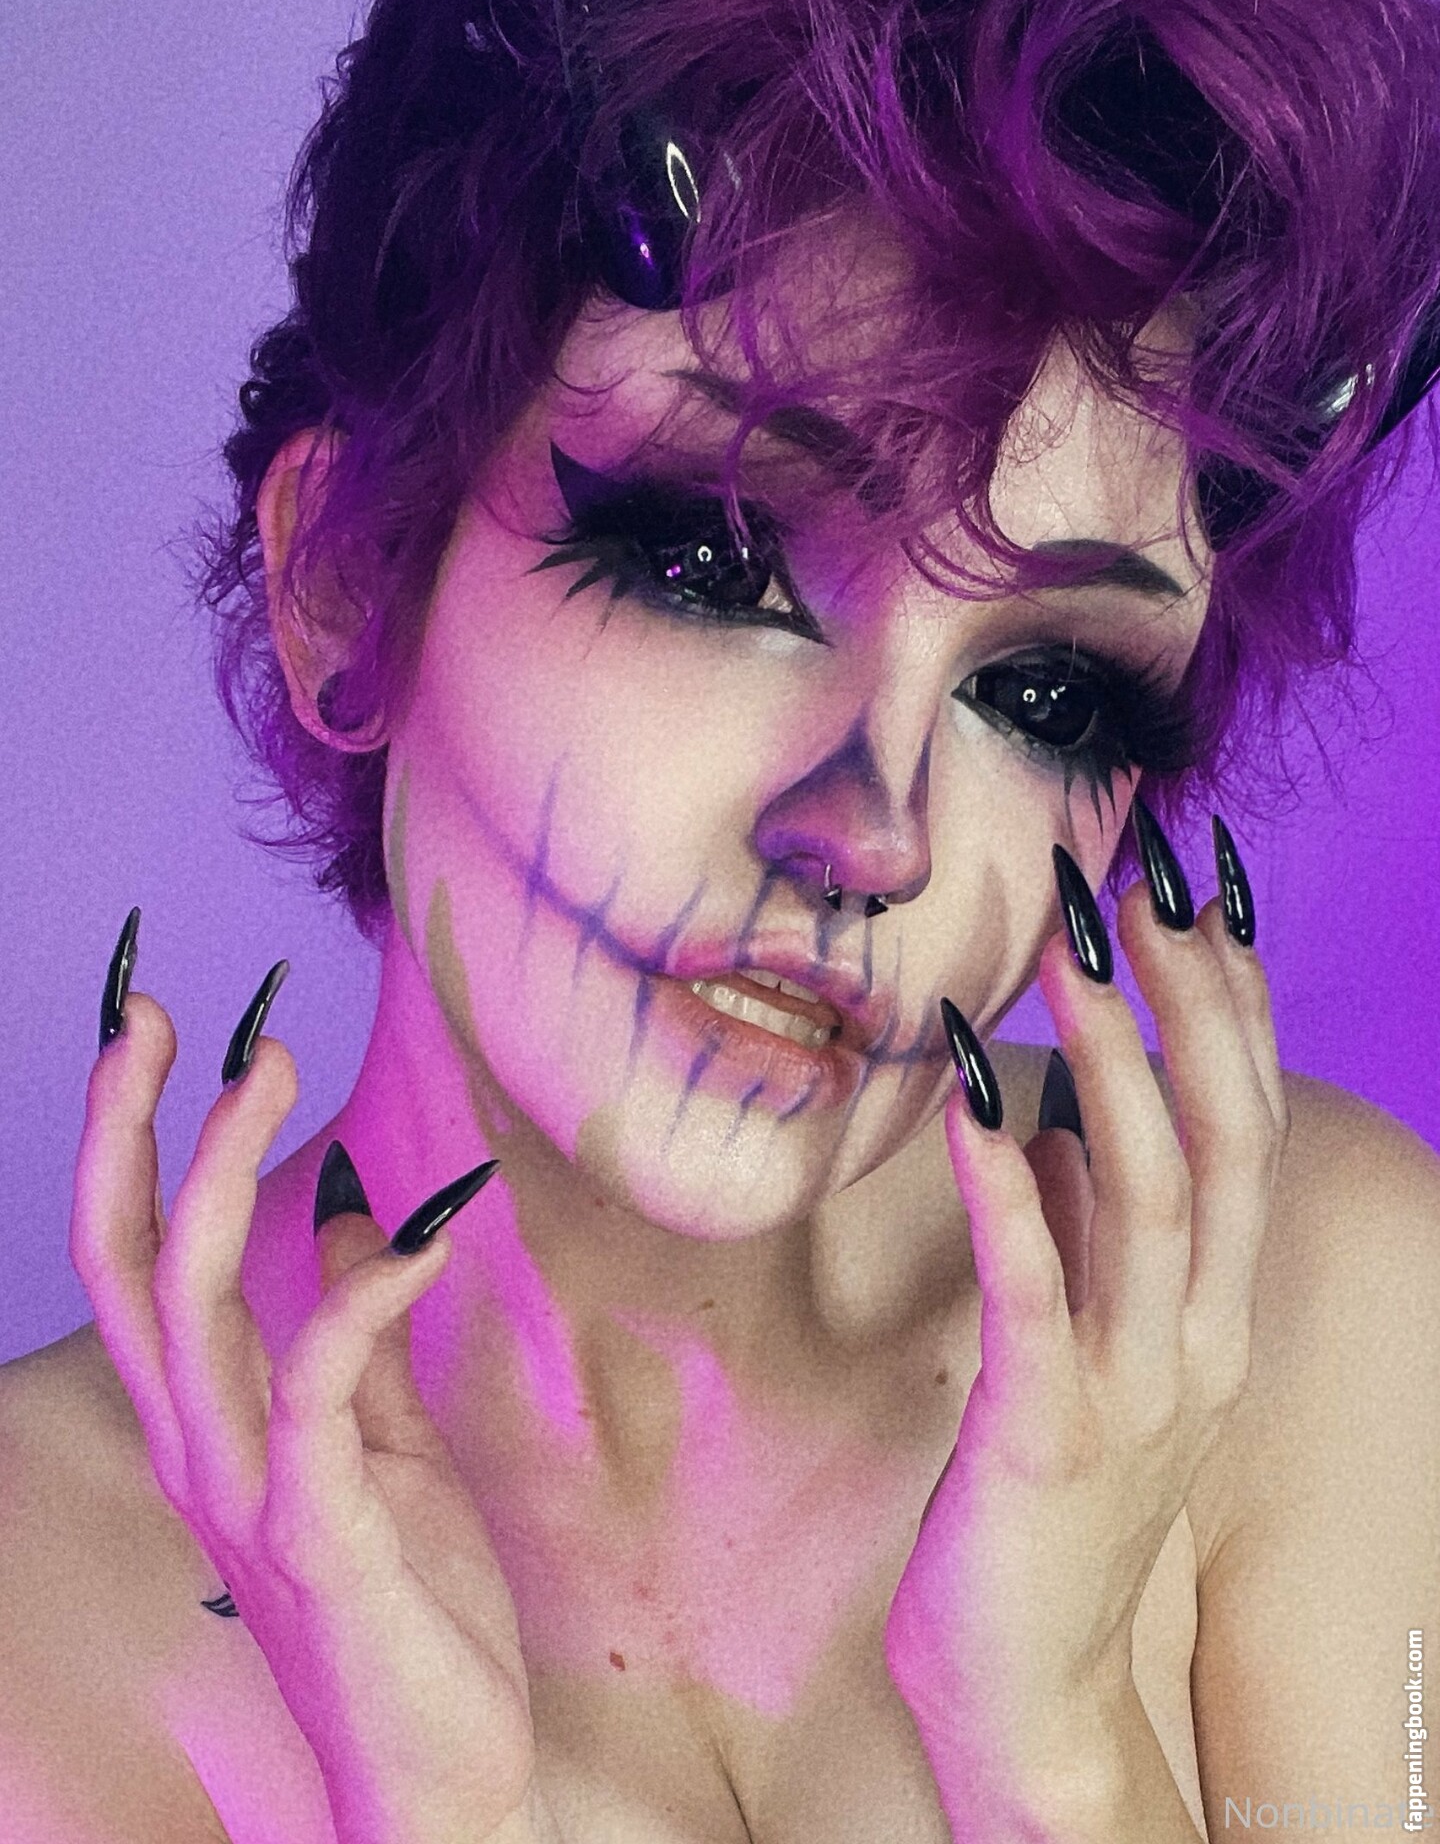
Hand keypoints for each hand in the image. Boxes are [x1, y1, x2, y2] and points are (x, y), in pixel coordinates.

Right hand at [73, 933, 546, 1843]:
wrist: (442, 1766)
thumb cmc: (409, 1601)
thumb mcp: (382, 1440)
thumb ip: (352, 1335)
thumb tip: (343, 1211)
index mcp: (211, 1422)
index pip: (134, 1260)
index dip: (131, 1143)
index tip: (160, 1032)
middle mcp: (201, 1448)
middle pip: (126, 1264)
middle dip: (134, 1131)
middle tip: (170, 1016)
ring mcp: (248, 1492)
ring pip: (192, 1306)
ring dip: (225, 1173)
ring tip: (270, 1069)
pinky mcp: (318, 1531)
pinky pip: (314, 1389)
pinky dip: (354, 1299)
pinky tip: (412, 1238)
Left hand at [885, 827, 1287, 1806]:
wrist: (1028, 1702)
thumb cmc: (1042, 1517)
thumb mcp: (1085, 1361)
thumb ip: (1086, 1248)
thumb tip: (1059, 1124)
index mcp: (1206, 1316)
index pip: (1242, 1132)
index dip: (1230, 1009)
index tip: (1194, 897)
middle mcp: (1195, 1342)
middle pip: (1218, 1138)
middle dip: (1188, 1000)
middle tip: (1141, 881)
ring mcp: (1133, 1390)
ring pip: (1145, 1192)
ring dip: (1112, 1056)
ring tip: (1067, 948)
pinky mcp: (1050, 1433)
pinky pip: (1037, 1286)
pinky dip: (1012, 1185)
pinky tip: (978, 1096)